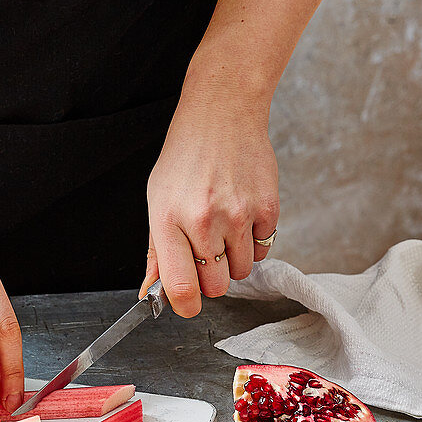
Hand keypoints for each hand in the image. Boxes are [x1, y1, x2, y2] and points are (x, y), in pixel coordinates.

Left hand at [136, 0, 331, 314]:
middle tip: (204, 254)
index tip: (186, 305)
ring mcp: (238, 215)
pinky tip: (241, 216)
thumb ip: (156, 252)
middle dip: (210, 280)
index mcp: (168, 221)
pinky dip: (253, 243)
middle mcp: (203, 221)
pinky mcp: (268, 209)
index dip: (184, 306)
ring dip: (232, 261)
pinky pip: (263, 251)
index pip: (180, 286)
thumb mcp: (157, 203)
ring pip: (241, 272)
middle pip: (215, 286)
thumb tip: (153, 293)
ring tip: (222, 229)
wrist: (221, 115)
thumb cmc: (184, 160)